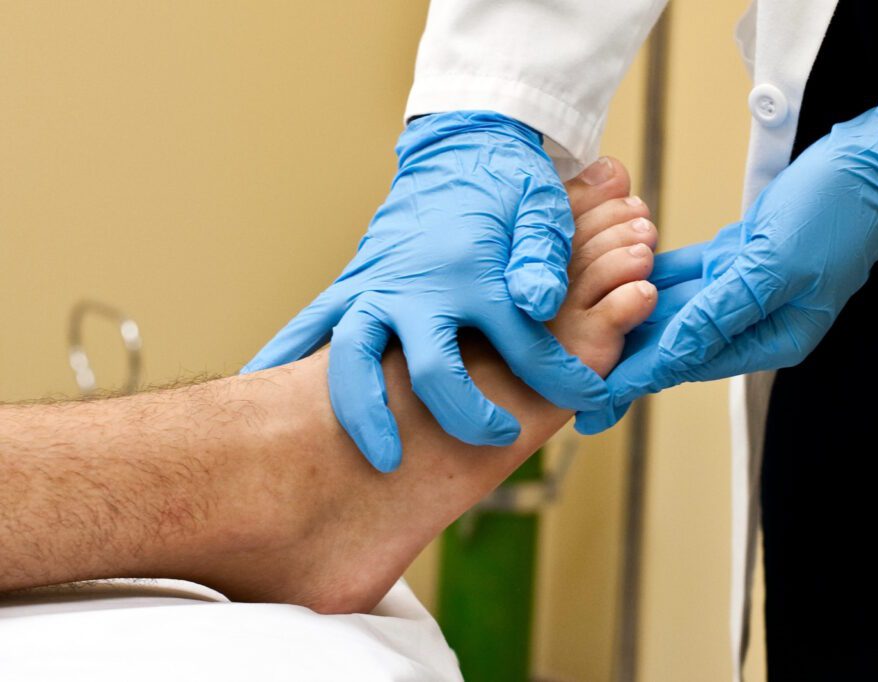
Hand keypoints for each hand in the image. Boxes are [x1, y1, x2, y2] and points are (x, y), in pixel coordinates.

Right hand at [242, 111, 608, 470]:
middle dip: (462, 414)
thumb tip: (538, 303)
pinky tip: (265, 391)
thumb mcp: (539, 207)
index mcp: (472, 271)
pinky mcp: (354, 287)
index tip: (586, 399)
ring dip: (363, 412)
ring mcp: (378, 287)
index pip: (523, 342)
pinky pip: (311, 329)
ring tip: (380, 460)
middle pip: (428, 367)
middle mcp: (418, 285)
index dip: (561, 378)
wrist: (460, 147)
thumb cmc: (506, 183)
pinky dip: (285, 361)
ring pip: (353, 358)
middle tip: (495, 444)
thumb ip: (541, 254)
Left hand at [577, 100, 877, 433]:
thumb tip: (671, 354)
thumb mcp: (775, 266)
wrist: (869, 162)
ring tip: (581, 337)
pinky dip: (651, 276)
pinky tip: (615, 281)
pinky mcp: (740, 258)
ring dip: (630, 318)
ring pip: (675, 309)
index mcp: (772, 336)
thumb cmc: (835, 212)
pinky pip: (685, 274)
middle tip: (571, 381)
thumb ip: (720, 312)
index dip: (636, 381)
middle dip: (624, 359)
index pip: (689, 363)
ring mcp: (746, 288)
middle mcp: (755, 320)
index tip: (592, 403)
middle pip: (675, 343)